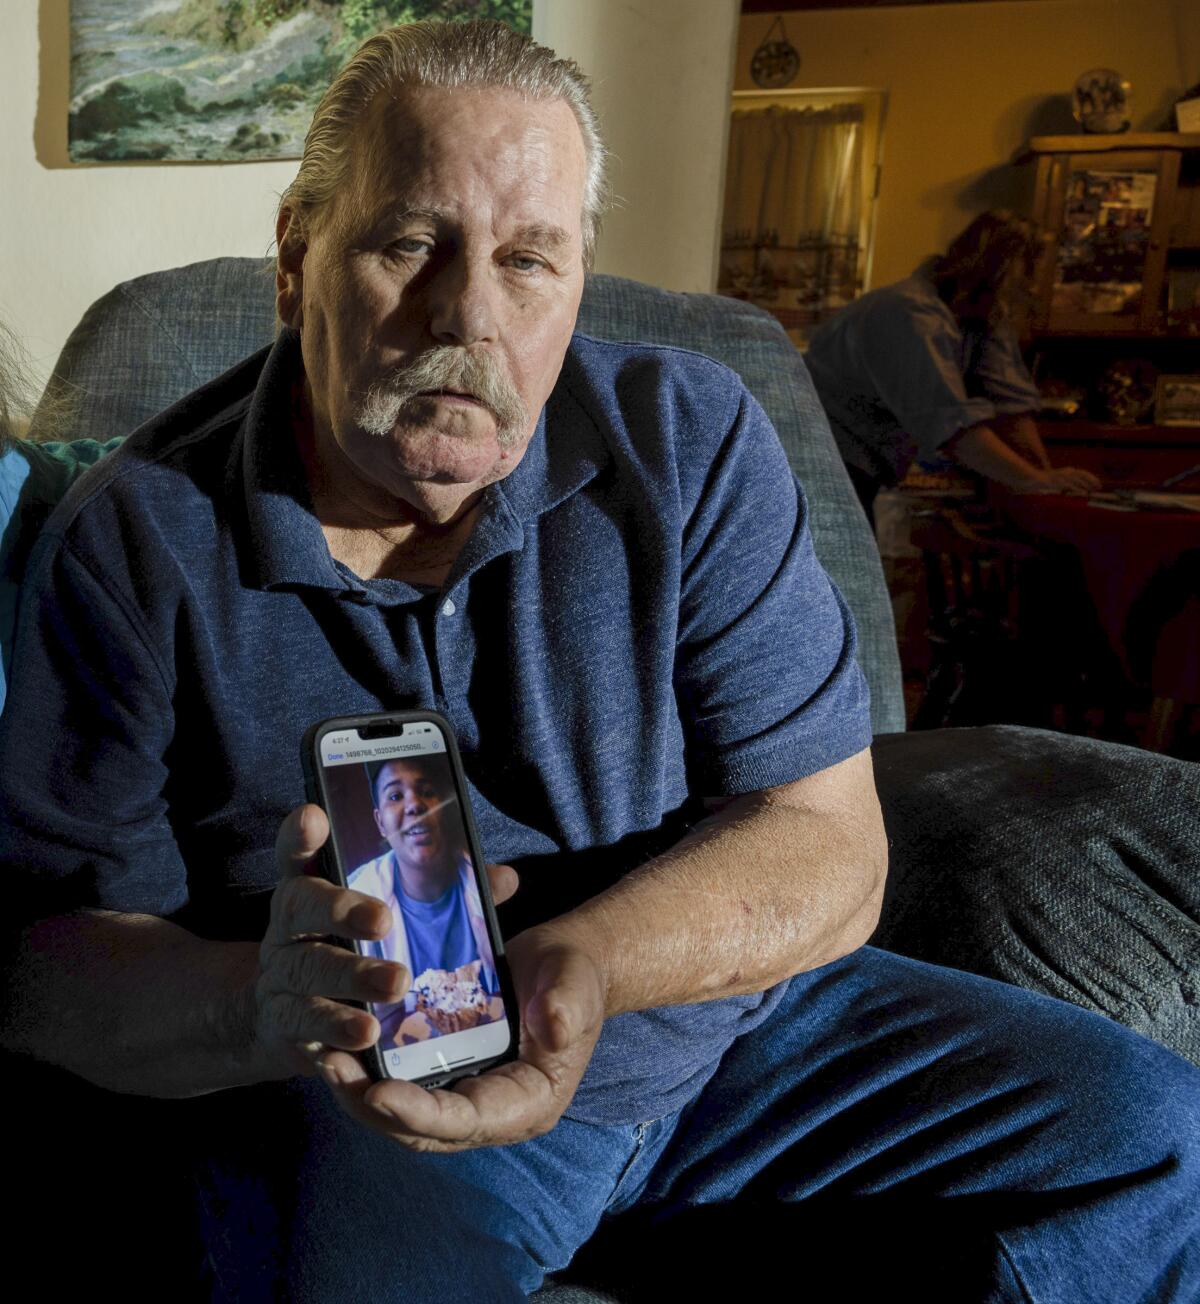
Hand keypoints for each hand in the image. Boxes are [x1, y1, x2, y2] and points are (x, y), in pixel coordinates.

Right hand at [250, 803, 517, 1080]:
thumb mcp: (383, 914)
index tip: (315, 817)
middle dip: (340, 910)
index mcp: (311, 889)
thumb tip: (503, 879)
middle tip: (384, 920)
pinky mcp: (284, 1027)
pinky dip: (333, 1038)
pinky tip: (362, 1045)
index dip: (301, 836)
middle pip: (300, 909)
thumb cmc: (348, 949)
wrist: (282, 1018)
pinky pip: (305, 1032)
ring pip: (306, 973)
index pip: (299, 854)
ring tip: (393, 989)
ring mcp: (279, 978)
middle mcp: (286, 928)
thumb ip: (442, 891)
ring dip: (349, 981)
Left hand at [316, 924, 606, 1153]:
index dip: (419, 1114)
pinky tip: (334, 1039)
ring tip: (319, 1054)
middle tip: (329, 1068)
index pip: (465, 1122)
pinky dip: (367, 1068)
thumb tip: (554, 1027)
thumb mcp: (576, 983)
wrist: (568, 964)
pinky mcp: (446, 1071)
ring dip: (358, 1090)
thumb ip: (567, 1005)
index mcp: (526, 1104)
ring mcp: (465, 1094)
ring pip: (402, 1111)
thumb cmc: (576, 974)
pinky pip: (400, 1080)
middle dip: (371, 1106)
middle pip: (421, 1128)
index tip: (377, 1094)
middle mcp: (490, 1112)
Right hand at [1018, 466, 1101, 494]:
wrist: (1035, 479)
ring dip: (1086, 485)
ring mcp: (1062, 476)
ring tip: (1092, 490)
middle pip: (1082, 474)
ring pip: (1077, 479)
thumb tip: (1082, 490)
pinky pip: (1070, 485)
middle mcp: (1067, 472)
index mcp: (1069, 471)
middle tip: (1099, 487)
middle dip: (1092, 480)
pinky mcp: (1058, 481)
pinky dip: (1077, 488)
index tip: (1099, 484)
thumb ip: (1070, 485)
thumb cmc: (1048, 482)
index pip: (1083, 473)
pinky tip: (1083, 492)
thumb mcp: (1061, 482)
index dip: (1092, 478)